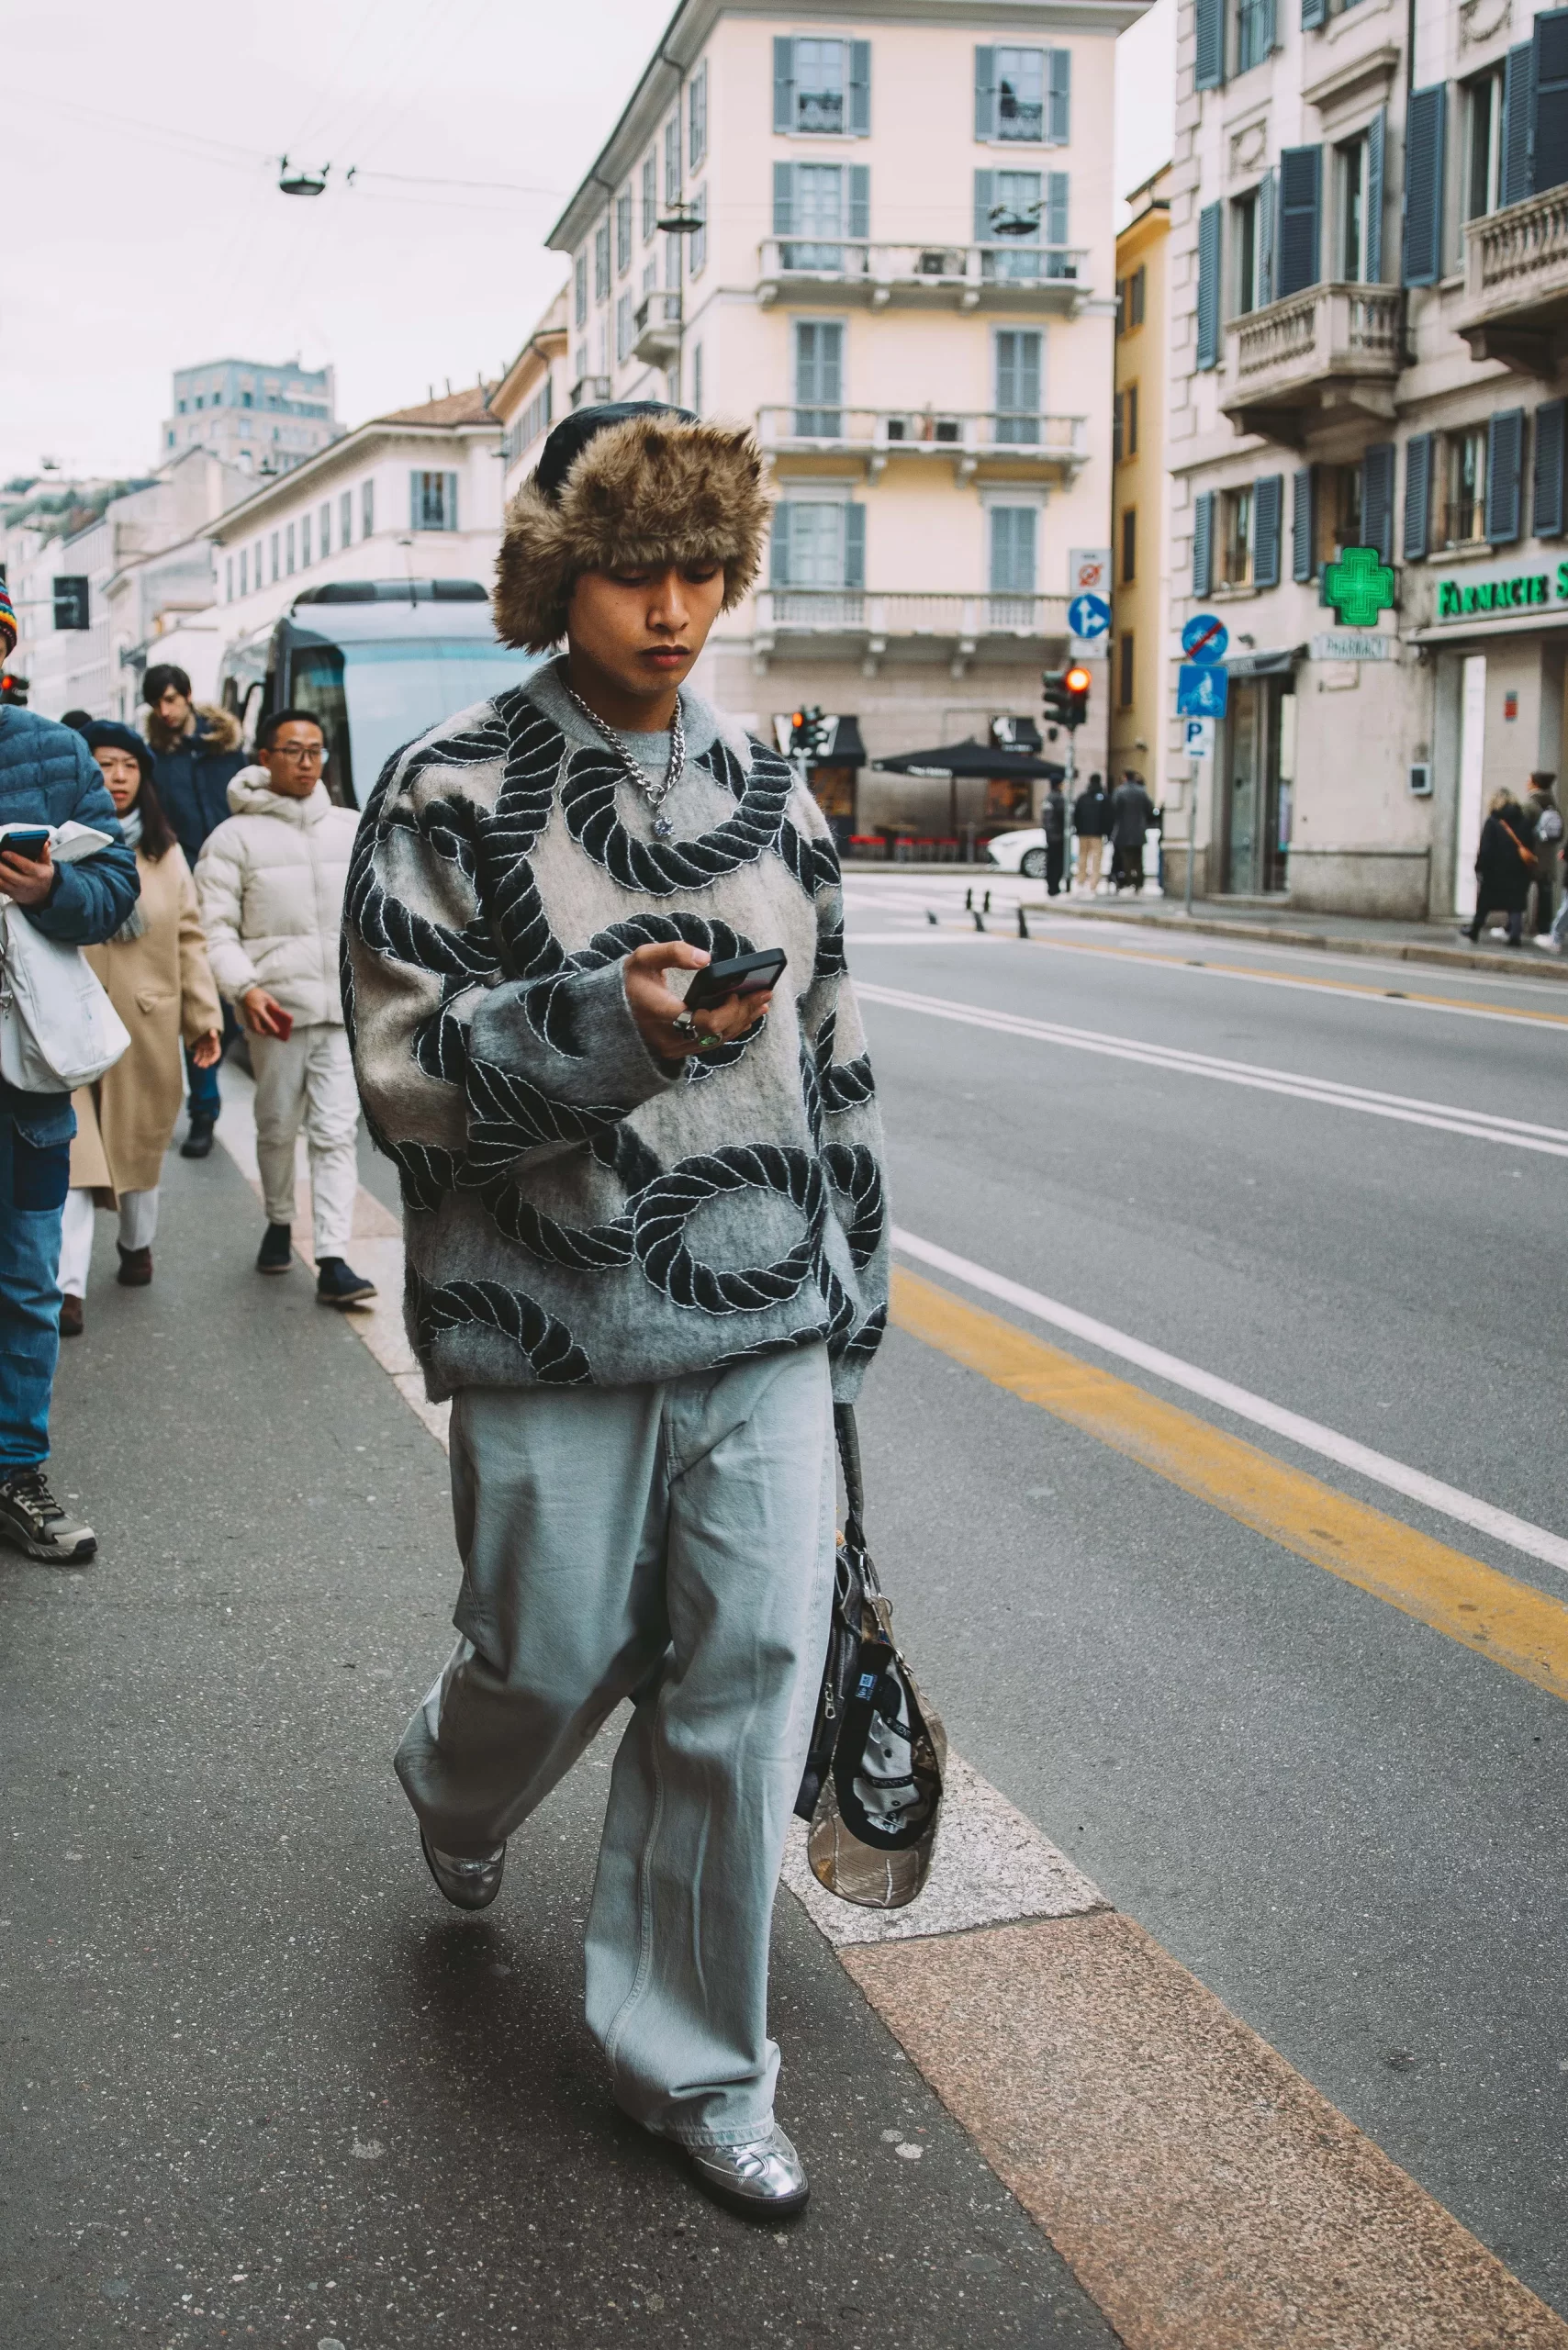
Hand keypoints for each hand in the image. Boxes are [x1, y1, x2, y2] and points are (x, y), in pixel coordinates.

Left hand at [0, 843, 53, 908]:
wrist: (40, 895)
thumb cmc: (42, 877)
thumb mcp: (47, 865)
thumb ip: (45, 853)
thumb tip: (44, 843)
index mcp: (38, 874)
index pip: (26, 866)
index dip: (15, 859)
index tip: (5, 852)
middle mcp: (28, 883)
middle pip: (10, 875)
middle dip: (0, 867)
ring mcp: (18, 889)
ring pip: (2, 882)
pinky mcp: (10, 893)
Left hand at [190, 1028, 222, 1068]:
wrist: (201, 1021)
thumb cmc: (207, 1024)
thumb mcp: (211, 1027)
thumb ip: (213, 1031)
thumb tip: (213, 1034)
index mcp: (215, 1043)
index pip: (217, 1053)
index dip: (214, 1058)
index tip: (210, 1062)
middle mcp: (210, 1045)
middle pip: (210, 1056)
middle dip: (207, 1061)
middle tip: (203, 1065)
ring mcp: (205, 1045)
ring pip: (204, 1056)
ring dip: (202, 1061)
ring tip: (199, 1065)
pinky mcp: (199, 1045)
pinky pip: (199, 1053)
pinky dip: (197, 1057)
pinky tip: (195, 1061)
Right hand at [240, 986, 289, 1036]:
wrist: (244, 991)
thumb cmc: (257, 993)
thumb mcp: (267, 998)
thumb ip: (274, 1005)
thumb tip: (279, 1012)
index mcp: (258, 1009)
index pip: (266, 1020)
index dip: (272, 1027)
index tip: (277, 1031)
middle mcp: (252, 1015)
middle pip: (257, 1028)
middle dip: (264, 1032)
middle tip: (270, 1032)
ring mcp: (248, 1016)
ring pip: (252, 1029)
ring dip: (259, 1031)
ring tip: (266, 1031)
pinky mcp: (245, 1016)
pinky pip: (250, 1026)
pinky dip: (255, 1028)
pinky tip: (260, 1027)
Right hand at [622, 940, 772, 1061]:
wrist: (610, 1013)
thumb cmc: (630, 981)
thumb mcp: (643, 958)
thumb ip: (673, 953)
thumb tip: (706, 959)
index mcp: (660, 1014)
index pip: (703, 1022)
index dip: (727, 1010)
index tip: (738, 992)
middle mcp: (668, 1037)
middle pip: (717, 1032)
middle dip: (743, 1013)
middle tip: (765, 993)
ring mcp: (675, 1048)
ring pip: (717, 1040)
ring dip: (742, 1021)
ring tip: (762, 1002)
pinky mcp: (680, 1050)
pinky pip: (711, 1042)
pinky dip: (731, 1028)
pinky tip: (748, 1015)